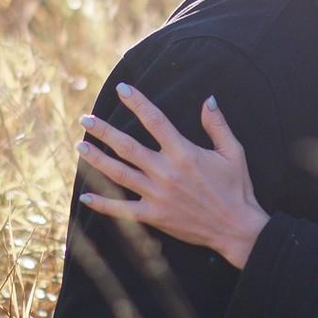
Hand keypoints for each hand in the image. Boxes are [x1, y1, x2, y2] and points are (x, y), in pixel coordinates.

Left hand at [77, 84, 269, 268]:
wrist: (237, 228)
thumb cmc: (236, 188)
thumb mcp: (233, 152)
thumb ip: (217, 126)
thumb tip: (208, 99)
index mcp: (184, 153)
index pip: (155, 121)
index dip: (137, 102)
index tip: (122, 89)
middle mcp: (166, 172)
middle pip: (127, 147)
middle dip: (104, 131)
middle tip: (85, 119)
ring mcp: (157, 195)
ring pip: (120, 174)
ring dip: (97, 160)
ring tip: (81, 146)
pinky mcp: (154, 216)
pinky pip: (123, 210)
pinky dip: (103, 204)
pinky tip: (85, 196)